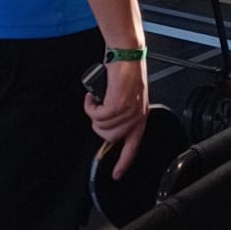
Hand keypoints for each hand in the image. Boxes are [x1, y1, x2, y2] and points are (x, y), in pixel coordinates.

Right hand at [85, 58, 148, 176]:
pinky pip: (98, 115)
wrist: (126, 54)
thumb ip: (122, 113)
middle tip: (95, 110)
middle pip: (109, 138)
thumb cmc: (124, 72)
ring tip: (94, 100)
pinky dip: (90, 107)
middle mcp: (136, 117)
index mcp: (140, 118)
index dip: (124, 163)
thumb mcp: (127, 97)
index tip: (117, 175)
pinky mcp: (118, 104)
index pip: (133, 147)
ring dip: (93, 114)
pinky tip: (92, 97)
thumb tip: (107, 124)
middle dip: (97, 126)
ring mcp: (128, 111)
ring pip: (102, 127)